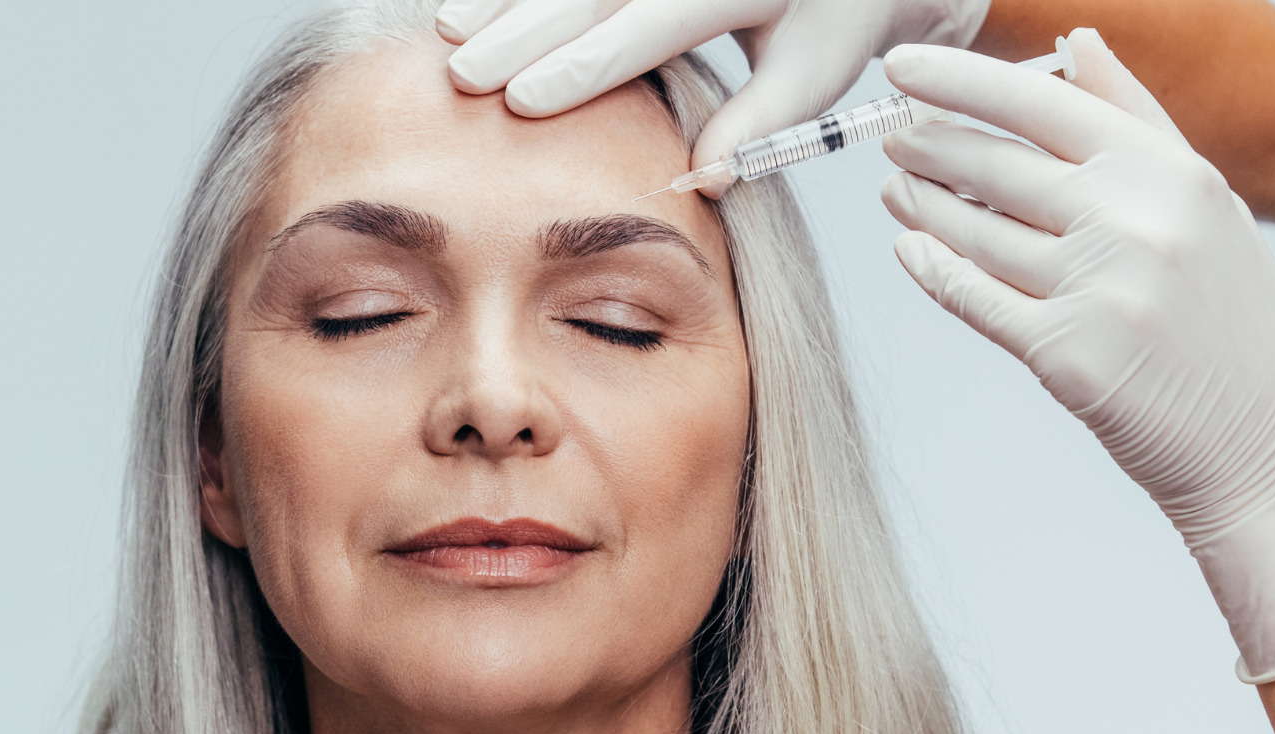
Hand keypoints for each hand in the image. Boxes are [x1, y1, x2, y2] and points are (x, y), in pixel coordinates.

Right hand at [434, 0, 990, 191]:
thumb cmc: (827, 23)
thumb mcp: (812, 72)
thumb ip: (758, 123)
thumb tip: (700, 175)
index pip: (647, 25)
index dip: (581, 64)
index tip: (522, 101)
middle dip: (520, 30)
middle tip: (462, 73)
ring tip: (447, 32)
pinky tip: (470, 3)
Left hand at [878, 28, 1274, 681]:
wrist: (1267, 441)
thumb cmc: (1230, 319)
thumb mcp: (1206, 203)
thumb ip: (1136, 118)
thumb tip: (1078, 43)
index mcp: (1169, 172)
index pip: (1041, 103)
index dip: (959, 81)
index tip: (904, 68)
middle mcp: (1133, 222)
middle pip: (996, 167)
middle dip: (929, 146)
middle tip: (891, 136)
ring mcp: (1097, 290)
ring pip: (976, 233)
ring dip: (922, 206)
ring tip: (895, 188)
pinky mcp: (1065, 355)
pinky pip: (974, 298)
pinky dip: (932, 269)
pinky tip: (909, 248)